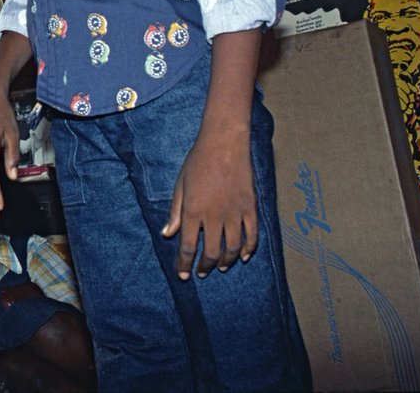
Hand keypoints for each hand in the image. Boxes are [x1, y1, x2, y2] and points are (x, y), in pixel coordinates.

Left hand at [161, 126, 256, 279]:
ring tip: (221, 267)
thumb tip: (167, 234)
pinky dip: (248, 249)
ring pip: (232, 248)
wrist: (224, 144)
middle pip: (212, 252)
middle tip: (201, 272)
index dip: (185, 264)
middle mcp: (214, 216)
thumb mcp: (180, 186)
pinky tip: (243, 256)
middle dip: (205, 266)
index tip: (183, 275)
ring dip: (226, 261)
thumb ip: (175, 212)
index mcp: (193, 211)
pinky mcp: (251, 208)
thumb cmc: (198, 162)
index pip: (188, 246)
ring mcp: (235, 213)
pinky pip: (252, 235)